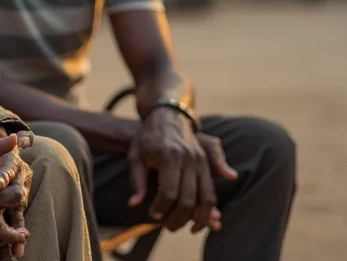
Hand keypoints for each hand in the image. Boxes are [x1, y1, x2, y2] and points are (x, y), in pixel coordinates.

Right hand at [0, 135, 29, 255]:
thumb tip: (16, 138)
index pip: (3, 170)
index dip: (15, 177)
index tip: (21, 180)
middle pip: (4, 194)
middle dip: (18, 199)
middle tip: (23, 202)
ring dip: (14, 225)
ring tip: (22, 231)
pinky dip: (1, 240)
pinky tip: (7, 240)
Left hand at [128, 109, 237, 232]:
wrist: (167, 116)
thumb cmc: (147, 138)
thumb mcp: (135, 156)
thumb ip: (137, 181)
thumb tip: (134, 204)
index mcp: (168, 157)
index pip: (168, 192)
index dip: (160, 208)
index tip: (152, 214)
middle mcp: (188, 159)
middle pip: (188, 198)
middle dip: (179, 218)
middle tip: (169, 227)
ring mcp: (200, 161)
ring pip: (206, 197)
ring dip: (200, 218)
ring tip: (190, 229)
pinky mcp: (207, 163)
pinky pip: (212, 190)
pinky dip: (210, 208)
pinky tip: (205, 219)